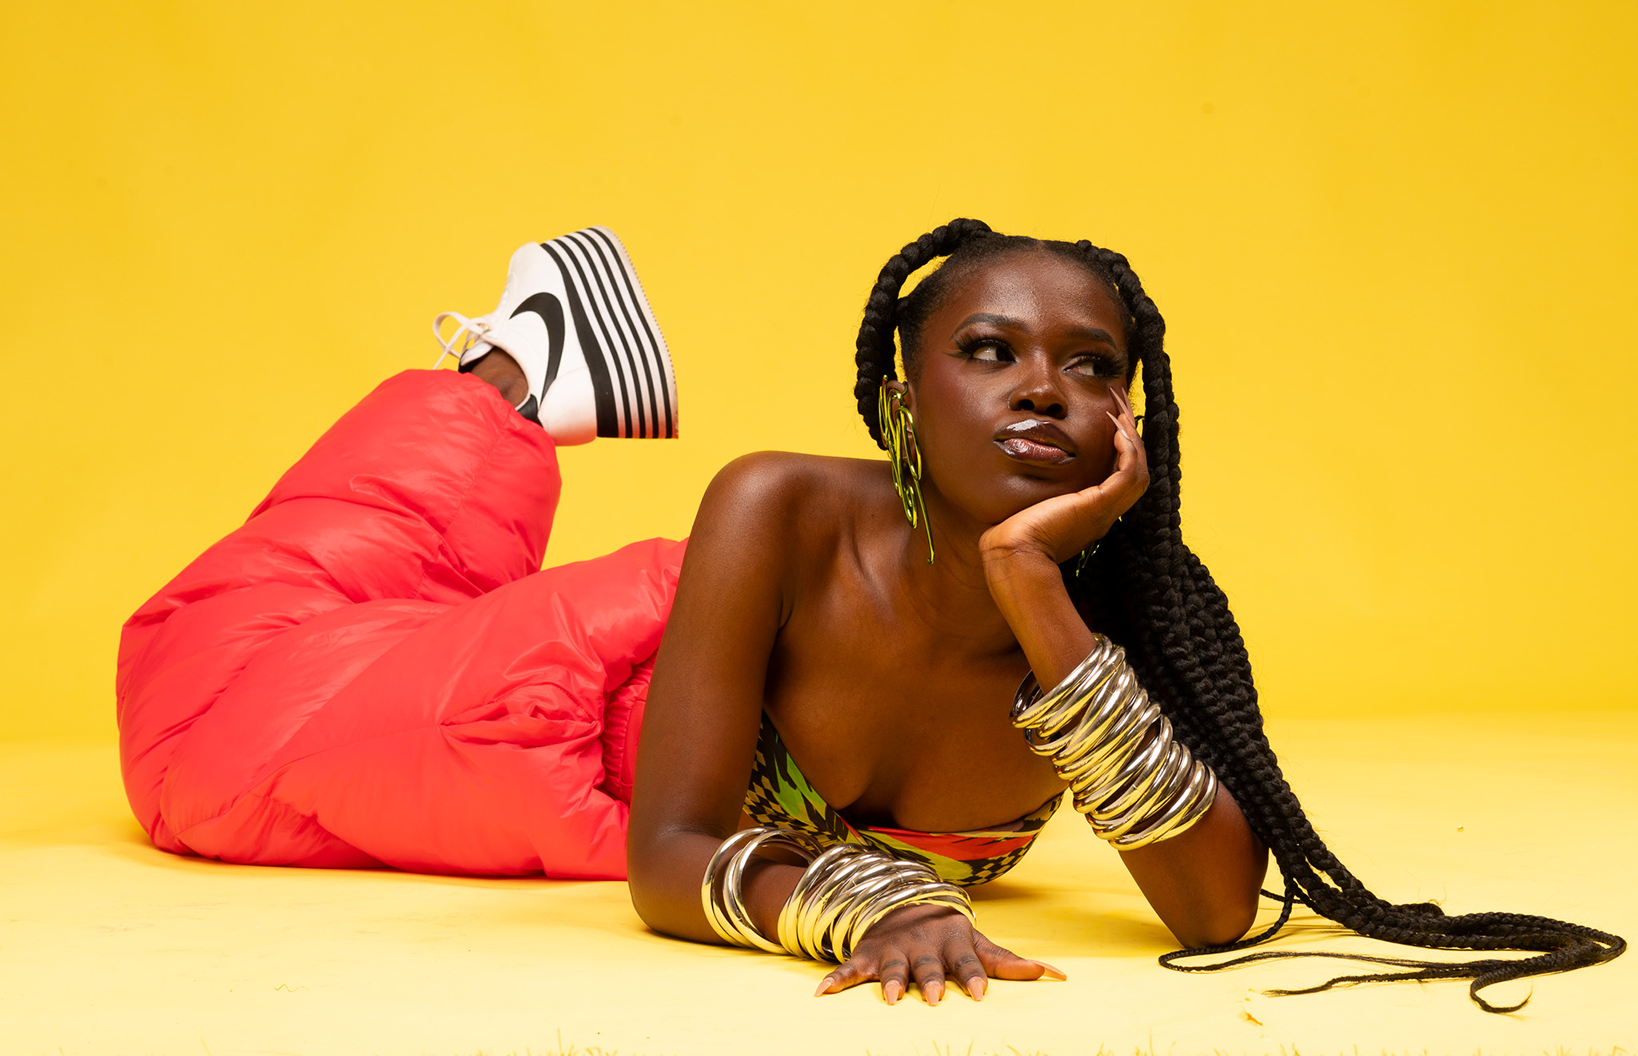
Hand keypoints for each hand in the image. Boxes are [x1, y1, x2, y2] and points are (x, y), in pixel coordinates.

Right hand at [811, 903, 1064, 1004]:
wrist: (903, 903)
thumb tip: (1061, 976)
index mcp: (952, 942)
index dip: (972, 977)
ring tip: (889, 999)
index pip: (966, 962)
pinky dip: (835, 979)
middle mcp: (922, 946)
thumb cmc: (948, 934)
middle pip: (927, 966)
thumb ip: (1012, 963)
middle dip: (929, 980)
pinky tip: (822, 993)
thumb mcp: (978, 943)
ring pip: (890, 967)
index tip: (979, 995)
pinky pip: (848, 968)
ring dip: (888, 981)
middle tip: (932, 998)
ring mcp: (892, 950)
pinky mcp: (866, 956)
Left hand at [979, 386, 1147, 569]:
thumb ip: (1036, 495)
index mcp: (1089, 515)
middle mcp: (1103, 514)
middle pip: (1135, 473)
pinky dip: (1128, 450)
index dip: (1120, 452)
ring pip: (1138, 471)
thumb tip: (1023, 476)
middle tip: (1122, 409)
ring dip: (1133, 440)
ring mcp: (1105, 511)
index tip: (1111, 424)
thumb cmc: (1012, 536)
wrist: (1013, 554)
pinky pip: (1128, 473)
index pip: (1117, 479)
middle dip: (1132, 440)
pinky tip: (1117, 431)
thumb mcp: (1030, 510)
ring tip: (1121, 413)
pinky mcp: (1098, 505)